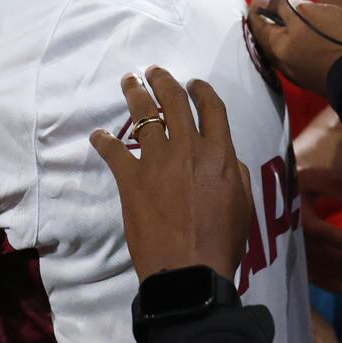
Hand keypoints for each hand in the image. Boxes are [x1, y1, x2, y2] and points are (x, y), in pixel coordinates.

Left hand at [91, 67, 253, 281]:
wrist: (188, 271)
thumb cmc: (222, 242)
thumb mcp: (243, 204)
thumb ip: (234, 172)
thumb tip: (224, 155)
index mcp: (220, 154)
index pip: (212, 108)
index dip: (202, 90)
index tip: (193, 84)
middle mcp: (188, 148)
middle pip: (174, 101)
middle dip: (163, 80)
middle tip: (154, 71)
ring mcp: (157, 162)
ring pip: (144, 115)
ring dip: (135, 94)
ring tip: (129, 82)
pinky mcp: (131, 180)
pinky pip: (114, 152)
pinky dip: (104, 141)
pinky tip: (98, 135)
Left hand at [246, 0, 341, 96]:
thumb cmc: (332, 41)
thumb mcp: (305, 14)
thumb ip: (280, 4)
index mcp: (274, 47)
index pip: (255, 18)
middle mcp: (282, 61)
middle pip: (270, 30)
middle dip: (275, 6)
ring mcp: (299, 69)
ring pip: (287, 39)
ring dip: (290, 18)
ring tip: (303, 2)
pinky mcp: (316, 72)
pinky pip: (301, 48)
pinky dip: (303, 31)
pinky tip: (316, 23)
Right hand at [295, 167, 341, 295]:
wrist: (263, 204)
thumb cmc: (289, 187)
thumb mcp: (309, 179)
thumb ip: (333, 185)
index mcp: (303, 222)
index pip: (326, 234)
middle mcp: (301, 243)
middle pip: (333, 258)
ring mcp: (299, 256)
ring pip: (328, 272)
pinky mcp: (297, 263)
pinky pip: (315, 279)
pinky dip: (332, 286)